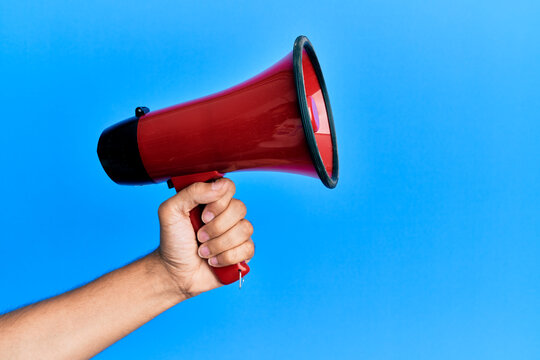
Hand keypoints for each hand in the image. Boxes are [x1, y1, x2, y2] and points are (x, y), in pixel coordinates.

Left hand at [156, 178, 253, 297]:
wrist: (175, 272)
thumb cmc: (173, 241)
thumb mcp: (171, 211)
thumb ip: (192, 192)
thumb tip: (219, 185)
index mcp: (211, 200)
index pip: (228, 187)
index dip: (219, 202)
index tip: (203, 216)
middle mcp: (226, 214)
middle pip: (239, 208)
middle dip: (217, 227)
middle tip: (199, 237)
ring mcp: (236, 233)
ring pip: (245, 229)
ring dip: (219, 245)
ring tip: (203, 252)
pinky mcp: (243, 252)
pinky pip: (248, 248)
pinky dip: (227, 257)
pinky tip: (214, 261)